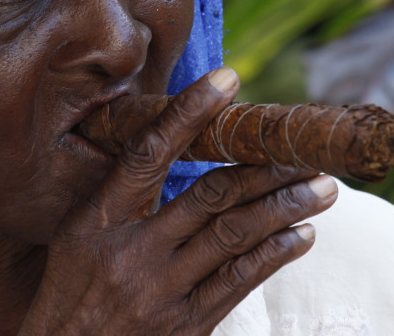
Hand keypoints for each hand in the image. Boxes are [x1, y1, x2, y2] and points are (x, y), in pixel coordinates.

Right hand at [19, 68, 337, 335]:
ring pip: (235, 236)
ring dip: (285, 208)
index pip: (149, 153)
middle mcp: (134, 251)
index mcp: (100, 219)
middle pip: (212, 196)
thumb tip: (163, 148)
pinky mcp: (188, 325)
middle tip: (306, 149)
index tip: (227, 81)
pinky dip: (275, 254)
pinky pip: (240, 281)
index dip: (189, 113)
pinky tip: (301, 235)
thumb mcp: (77, 234)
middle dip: (266, 169)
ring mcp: (164, 290)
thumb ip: (118, 195)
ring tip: (323, 188)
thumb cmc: (70, 289)